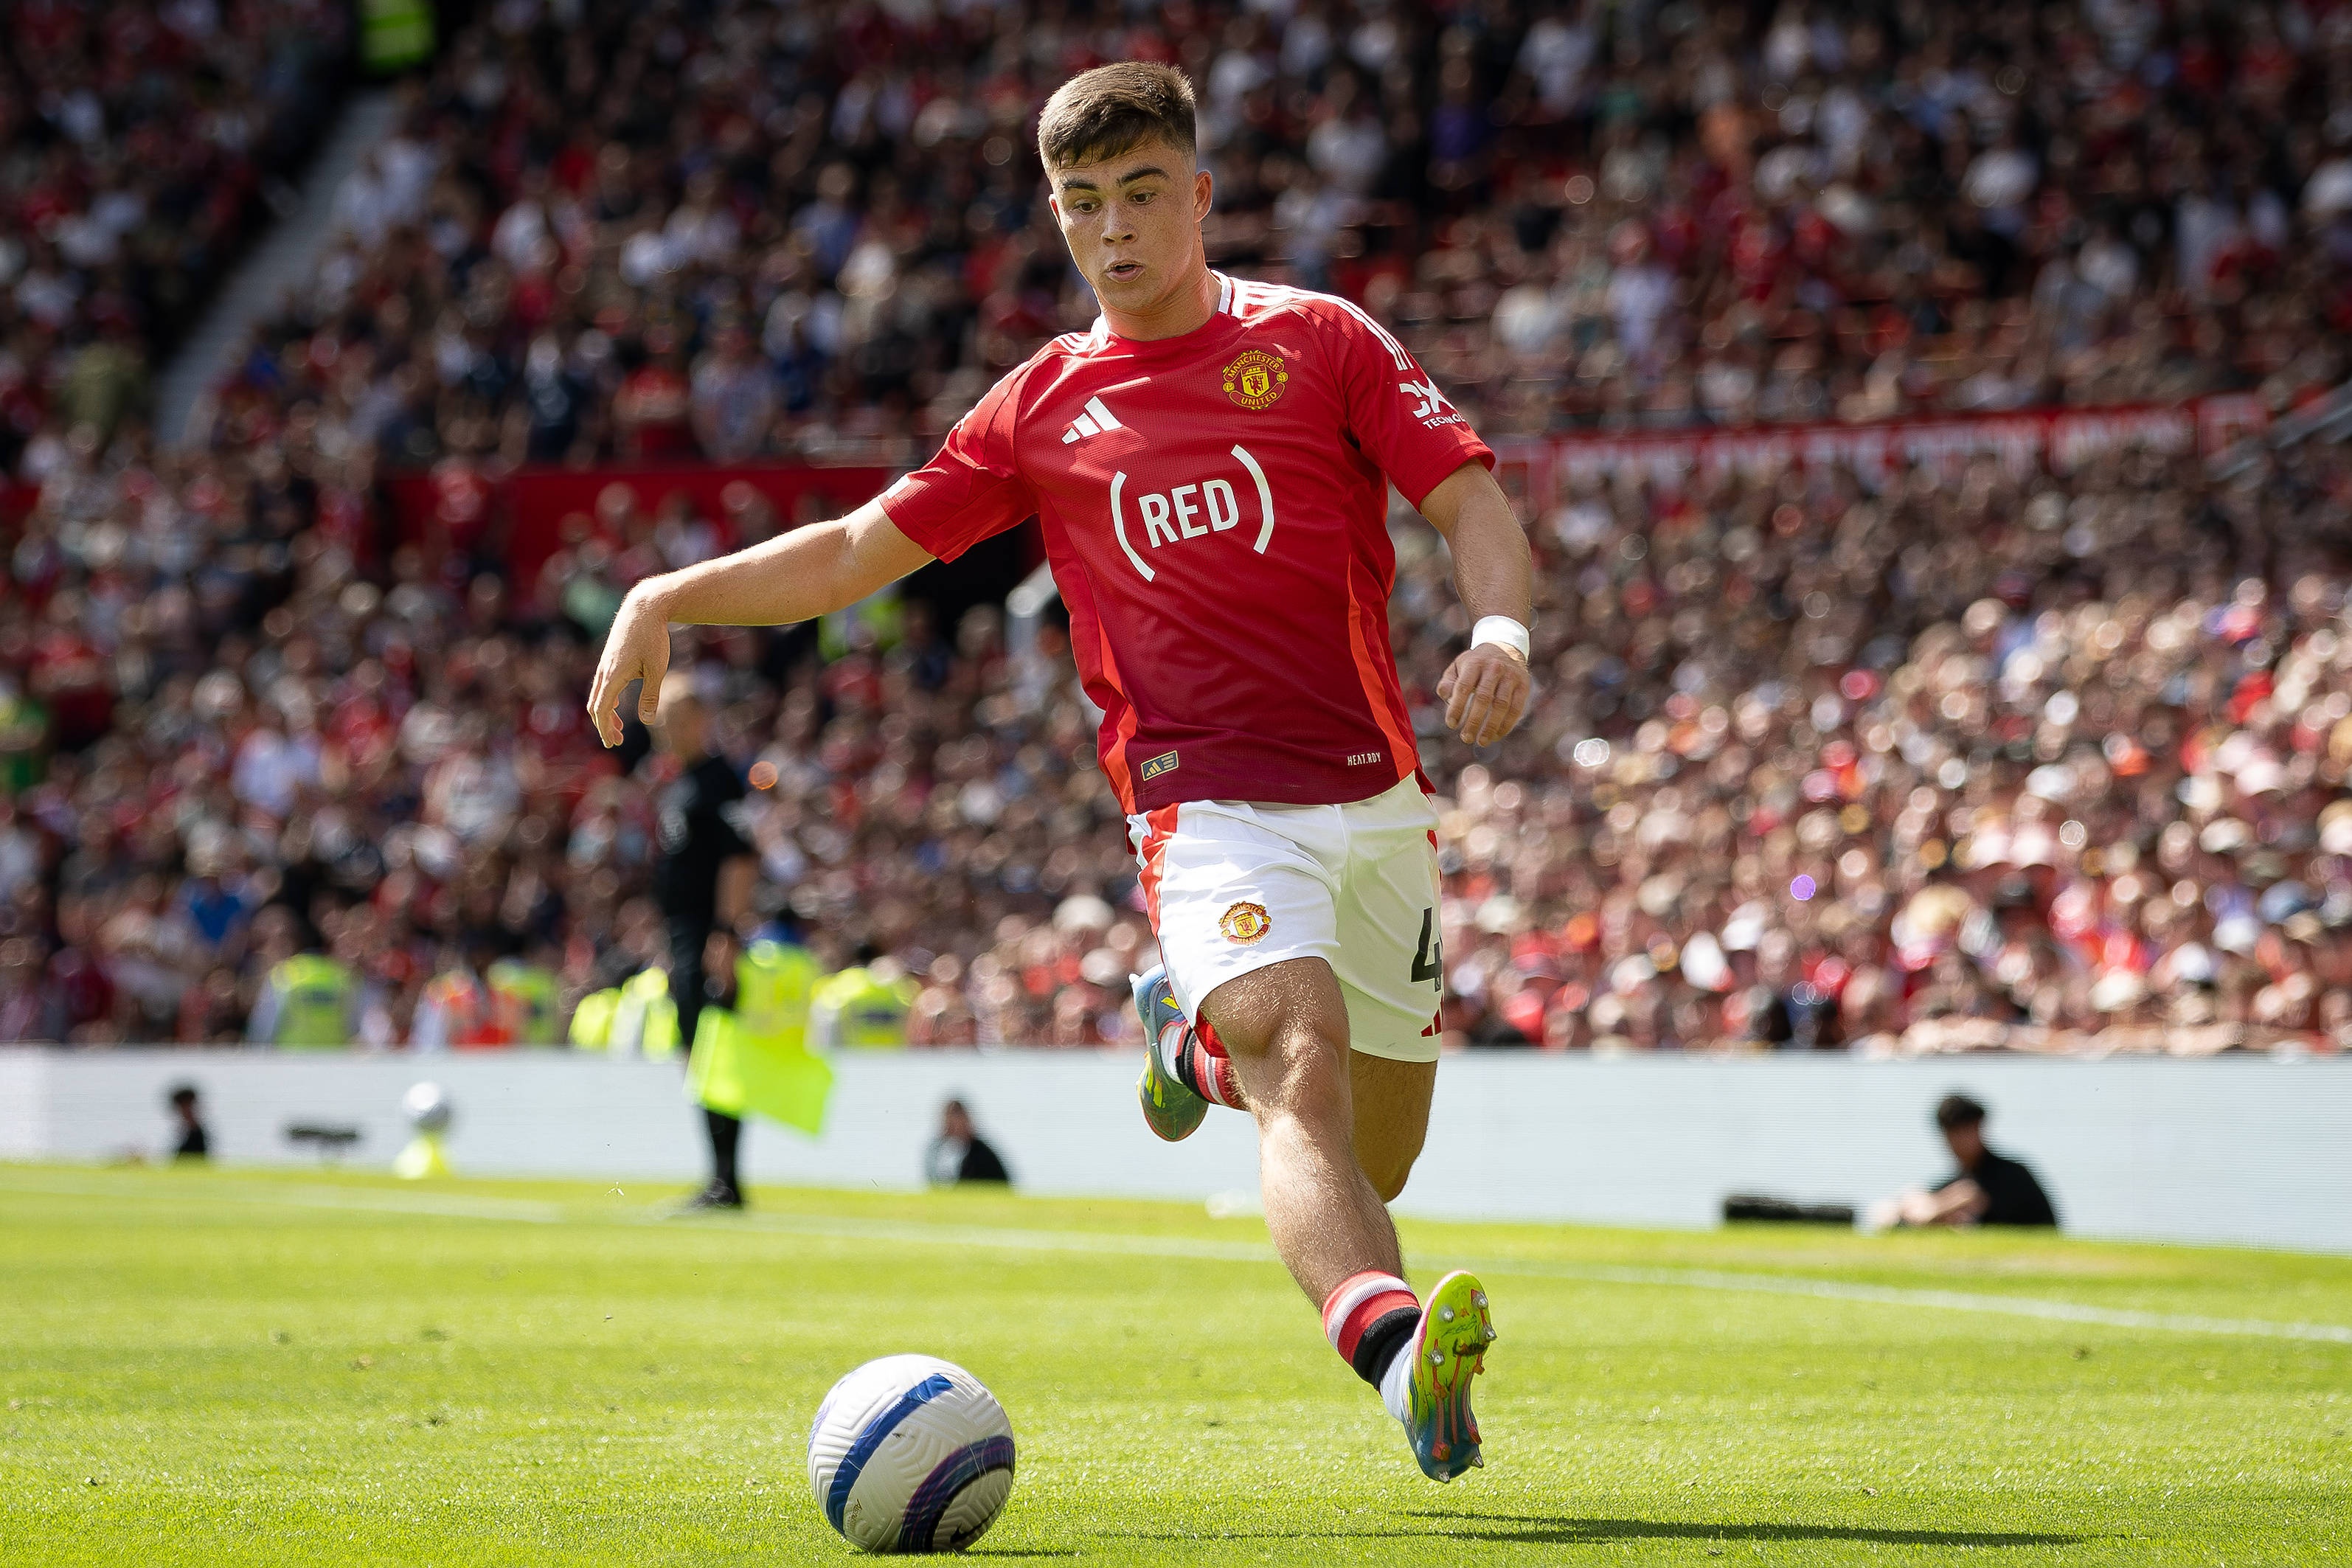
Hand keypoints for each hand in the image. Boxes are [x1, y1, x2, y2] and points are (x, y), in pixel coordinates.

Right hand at [585, 584, 672, 746]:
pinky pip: (603, 685)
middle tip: (616, 742)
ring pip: (598, 695)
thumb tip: (648, 720)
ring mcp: (605, 664)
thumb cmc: (653, 637)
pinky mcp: (609, 658)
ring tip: (619, 729)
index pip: (602, 710)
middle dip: (604, 725)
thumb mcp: (657, 668)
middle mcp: (604, 671)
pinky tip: (619, 705)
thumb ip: (651, 695)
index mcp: (613, 676)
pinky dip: (608, 699)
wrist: (644, 608)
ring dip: (606, 713)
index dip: (605, 729)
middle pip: (596, 705)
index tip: (612, 744)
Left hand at [1436, 642, 1530, 746]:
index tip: (1451, 724)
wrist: (1505, 647)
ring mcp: (1511, 676)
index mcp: (1474, 663)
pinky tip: (1496, 735)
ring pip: (1502, 705)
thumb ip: (1448, 682)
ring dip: (1491, 726)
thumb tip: (1446, 697)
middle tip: (1465, 738)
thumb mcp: (1458, 667)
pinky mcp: (1523, 685)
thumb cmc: (1475, 664)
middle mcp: (1494, 667)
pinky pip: (1516, 708)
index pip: (1463, 687)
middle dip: (1474, 721)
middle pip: (1483, 698)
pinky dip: (1507, 724)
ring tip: (1482, 742)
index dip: (1457, 707)